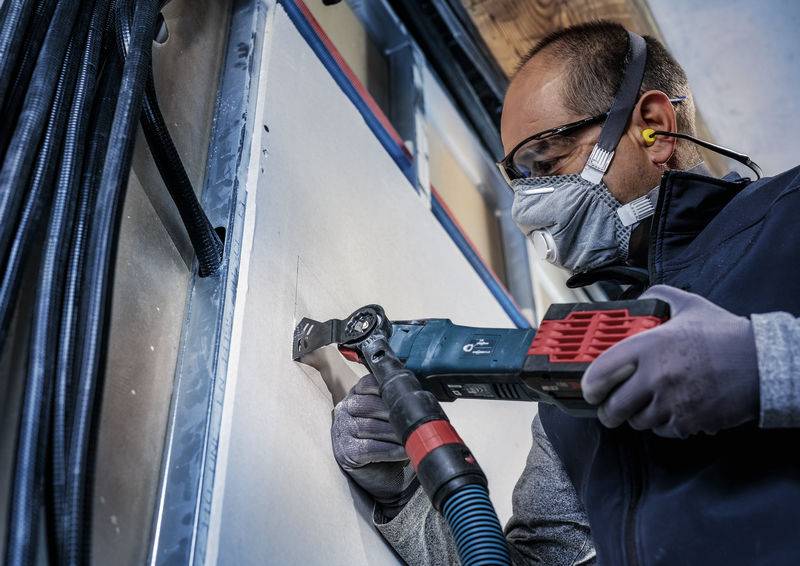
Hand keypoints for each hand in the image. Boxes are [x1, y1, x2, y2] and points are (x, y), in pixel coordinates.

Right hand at [331, 374, 416, 518]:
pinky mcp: (344, 452)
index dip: (388, 389)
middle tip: (417, 421)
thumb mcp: (394, 416)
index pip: (369, 384)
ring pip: (372, 427)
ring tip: (414, 438)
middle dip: (396, 414)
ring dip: (396, 434)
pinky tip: (404, 452)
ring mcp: (341, 431)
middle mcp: (345, 409)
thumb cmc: (392, 441)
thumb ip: (399, 401)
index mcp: (357, 395)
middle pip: (371, 405)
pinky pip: (370, 447)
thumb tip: (420, 395)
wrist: (387, 477)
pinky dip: (390, 450)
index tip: (408, 396)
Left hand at [581, 285, 758, 437]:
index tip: (588, 389)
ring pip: (637, 422)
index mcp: (649, 346)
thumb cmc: (726, 336)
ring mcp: (671, 402)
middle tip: (609, 407)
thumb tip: (643, 297)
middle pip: (614, 407)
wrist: (763, 364)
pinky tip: (669, 411)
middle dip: (608, 411)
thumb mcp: (690, 306)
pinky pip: (662, 431)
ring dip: (636, 417)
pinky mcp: (688, 422)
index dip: (589, 385)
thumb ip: (661, 297)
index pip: (601, 371)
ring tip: (642, 406)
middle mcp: (656, 376)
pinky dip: (662, 425)